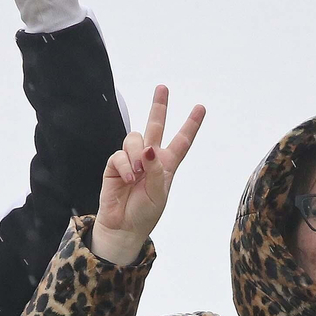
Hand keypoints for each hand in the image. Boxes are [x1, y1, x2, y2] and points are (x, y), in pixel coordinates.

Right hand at [90, 85, 205, 265]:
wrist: (123, 227)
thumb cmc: (145, 213)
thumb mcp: (159, 194)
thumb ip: (156, 170)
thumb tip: (148, 149)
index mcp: (166, 165)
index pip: (181, 141)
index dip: (190, 124)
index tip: (200, 107)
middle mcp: (149, 158)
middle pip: (155, 126)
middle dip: (158, 107)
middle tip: (163, 88)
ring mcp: (132, 160)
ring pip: (135, 139)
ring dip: (137, 154)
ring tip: (136, 174)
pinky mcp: (115, 165)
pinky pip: (120, 155)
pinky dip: (125, 166)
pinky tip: (127, 179)